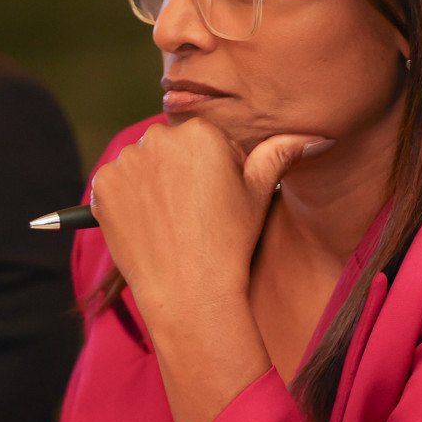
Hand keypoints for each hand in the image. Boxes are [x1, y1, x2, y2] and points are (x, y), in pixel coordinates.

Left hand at [89, 119, 331, 421]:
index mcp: (201, 132)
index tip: (217, 200)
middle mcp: (158, 138)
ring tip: (172, 220)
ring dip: (152, 183)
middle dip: (180, 171)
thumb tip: (319, 139)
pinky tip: (149, 224)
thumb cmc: (231, 240)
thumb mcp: (261, 194)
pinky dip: (128, 200)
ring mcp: (126, 162)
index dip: (214, 170)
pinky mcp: (102, 186)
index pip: (205, 139)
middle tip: (195, 212)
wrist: (189, 289)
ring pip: (143, 164)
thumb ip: (282, 154)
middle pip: (171, 147)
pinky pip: (117, 183)